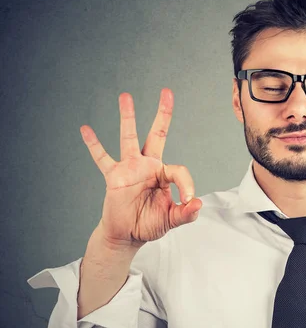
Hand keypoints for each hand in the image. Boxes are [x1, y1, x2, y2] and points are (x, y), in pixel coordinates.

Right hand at [80, 88, 201, 248]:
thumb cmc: (150, 224)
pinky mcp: (114, 176)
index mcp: (164, 174)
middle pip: (157, 134)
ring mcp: (130, 168)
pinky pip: (102, 158)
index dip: (186, 185)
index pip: (179, 171)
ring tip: (126, 96)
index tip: (187, 200)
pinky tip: (86, 129)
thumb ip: (185, 213)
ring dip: (128, 117)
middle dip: (163, 114)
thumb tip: (197, 203)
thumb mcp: (171, 220)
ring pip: (129, 138)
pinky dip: (94, 145)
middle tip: (166, 92)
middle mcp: (148, 166)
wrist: (127, 234)